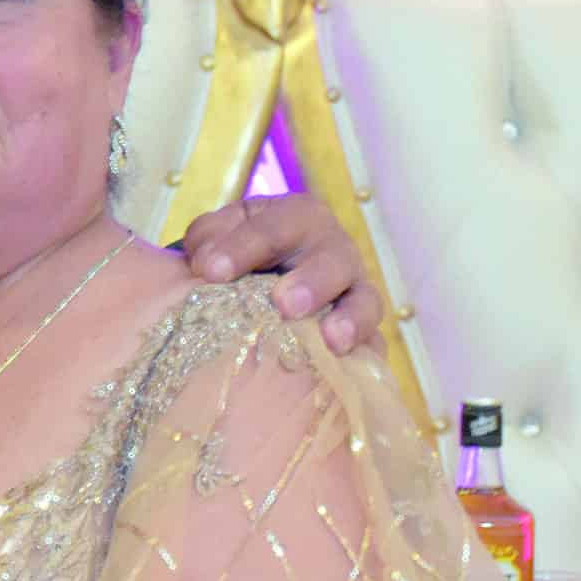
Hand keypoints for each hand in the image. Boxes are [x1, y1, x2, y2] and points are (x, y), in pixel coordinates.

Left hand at [175, 193, 382, 354]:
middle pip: (333, 259)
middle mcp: (332, 249)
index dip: (243, 247)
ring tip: (332, 340)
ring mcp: (353, 291)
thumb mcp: (218, 238)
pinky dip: (365, 351)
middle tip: (285, 305)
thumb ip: (207, 240)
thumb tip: (206, 262)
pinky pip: (375, 343)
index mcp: (296, 218)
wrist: (257, 289)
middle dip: (311, 281)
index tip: (211, 271)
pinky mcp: (363, 332)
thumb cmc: (236, 259)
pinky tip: (345, 363)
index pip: (275, 227)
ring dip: (350, 318)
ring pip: (365, 299)